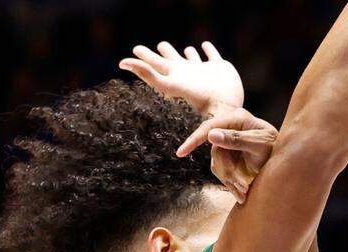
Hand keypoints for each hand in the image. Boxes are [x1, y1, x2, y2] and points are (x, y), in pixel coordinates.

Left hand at [119, 41, 243, 115]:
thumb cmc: (195, 100)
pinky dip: (209, 50)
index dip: (145, 56)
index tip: (136, 50)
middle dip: (167, 52)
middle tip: (162, 46)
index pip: (155, 63)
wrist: (225, 109)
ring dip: (189, 53)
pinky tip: (206, 47)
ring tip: (188, 49)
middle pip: (173, 59)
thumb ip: (146, 73)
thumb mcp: (166, 86)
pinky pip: (213, 56)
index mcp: (174, 75)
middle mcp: (187, 72)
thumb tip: (122, 63)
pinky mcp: (220, 69)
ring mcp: (204, 71)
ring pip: (193, 58)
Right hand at [177, 109, 277, 203]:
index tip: (181, 153)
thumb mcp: (259, 145)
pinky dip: (230, 184)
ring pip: (217, 165)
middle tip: (243, 188)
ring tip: (246, 192)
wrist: (287, 161)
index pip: (209, 128)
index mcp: (237, 118)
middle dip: (227, 172)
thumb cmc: (276, 149)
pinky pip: (221, 172)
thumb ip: (237, 140)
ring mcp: (228, 143)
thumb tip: (210, 135)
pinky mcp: (229, 156)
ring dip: (230, 181)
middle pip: (215, 152)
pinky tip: (242, 194)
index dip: (194, 140)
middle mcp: (229, 128)